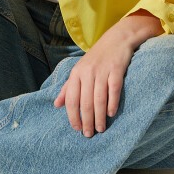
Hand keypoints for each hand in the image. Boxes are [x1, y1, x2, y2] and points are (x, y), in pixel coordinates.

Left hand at [53, 12, 162, 136]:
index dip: (73, 116)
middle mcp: (87, 72)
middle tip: (89, 134)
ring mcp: (102, 71)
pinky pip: (114, 90)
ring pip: (99, 99)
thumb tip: (56, 105)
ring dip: (99, 117)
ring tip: (101, 129)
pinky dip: (112, 103)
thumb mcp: (79, 70)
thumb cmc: (96, 58)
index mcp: (76, 74)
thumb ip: (68, 88)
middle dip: (87, 120)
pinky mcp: (116, 70)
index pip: (72, 99)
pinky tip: (111, 114)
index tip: (77, 129)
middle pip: (85, 102)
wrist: (116, 39)